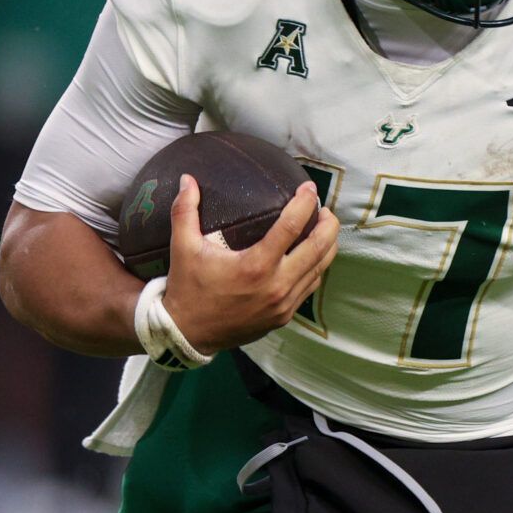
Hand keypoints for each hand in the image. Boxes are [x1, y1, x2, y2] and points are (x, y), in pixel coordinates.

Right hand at [160, 175, 339, 352]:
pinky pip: (310, 287)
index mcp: (256, 265)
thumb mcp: (183, 248)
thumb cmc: (187, 288)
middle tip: (324, 210)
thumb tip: (188, 179)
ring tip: (324, 229)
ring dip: (326, 246)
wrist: (187, 333)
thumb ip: (185, 211)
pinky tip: (312, 256)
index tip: (309, 188)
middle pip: (319, 248)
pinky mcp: (285, 316)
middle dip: (328, 224)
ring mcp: (284, 303)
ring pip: (320, 269)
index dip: (305, 203)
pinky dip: (316, 268)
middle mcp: (277, 285)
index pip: (292, 226)